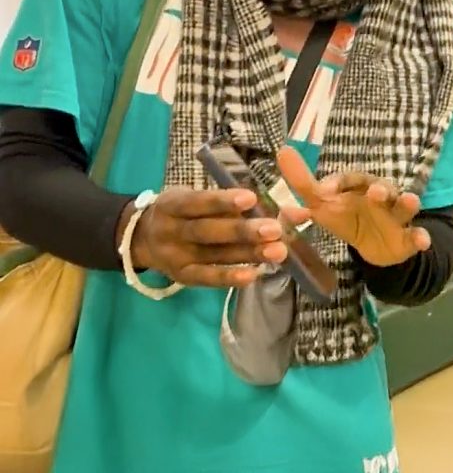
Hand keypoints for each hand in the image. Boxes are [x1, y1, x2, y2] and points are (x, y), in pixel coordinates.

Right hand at [122, 187, 309, 287]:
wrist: (141, 238)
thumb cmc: (184, 212)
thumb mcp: (196, 198)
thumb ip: (232, 202)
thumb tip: (288, 209)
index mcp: (173, 203)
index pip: (198, 202)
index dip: (223, 201)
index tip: (251, 198)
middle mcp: (171, 230)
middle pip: (207, 231)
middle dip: (243, 231)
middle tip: (274, 229)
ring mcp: (175, 256)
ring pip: (213, 255)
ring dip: (247, 254)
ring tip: (277, 251)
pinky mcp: (182, 276)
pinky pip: (206, 278)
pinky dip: (229, 278)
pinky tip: (254, 275)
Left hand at [277, 147, 429, 266]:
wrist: (373, 247)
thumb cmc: (348, 217)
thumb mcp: (323, 203)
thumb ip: (303, 182)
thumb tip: (282, 151)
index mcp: (359, 187)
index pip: (351, 179)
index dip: (339, 183)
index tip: (324, 190)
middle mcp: (381, 196)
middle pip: (382, 188)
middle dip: (380, 189)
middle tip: (374, 192)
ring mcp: (396, 216)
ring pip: (403, 206)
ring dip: (407, 203)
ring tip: (411, 200)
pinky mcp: (408, 237)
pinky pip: (417, 235)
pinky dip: (421, 237)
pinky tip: (423, 241)